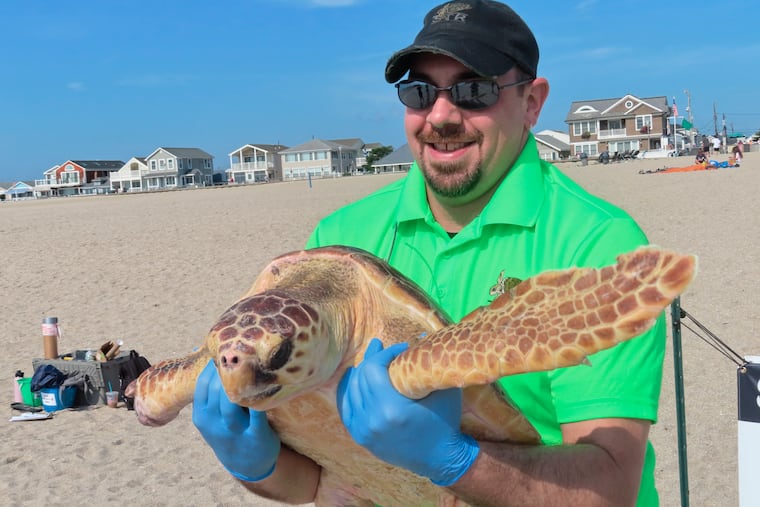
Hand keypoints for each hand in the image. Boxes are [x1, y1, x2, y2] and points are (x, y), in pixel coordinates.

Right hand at [192, 361, 280, 481]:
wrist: (247, 465)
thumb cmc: (229, 431)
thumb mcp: (211, 416)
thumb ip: (208, 389)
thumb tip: (199, 348)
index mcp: (202, 416)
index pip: (202, 384)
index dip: (214, 366)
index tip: (226, 351)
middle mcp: (214, 424)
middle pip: (216, 390)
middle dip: (228, 370)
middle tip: (241, 353)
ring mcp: (234, 431)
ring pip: (232, 402)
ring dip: (241, 382)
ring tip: (251, 365)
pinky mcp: (256, 436)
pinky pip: (257, 413)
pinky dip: (260, 398)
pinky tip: (265, 384)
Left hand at [337, 338, 478, 485]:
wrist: (440, 459)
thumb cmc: (445, 422)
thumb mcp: (442, 391)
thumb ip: (430, 364)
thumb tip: (422, 335)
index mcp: (391, 409)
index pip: (373, 369)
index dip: (384, 353)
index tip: (400, 348)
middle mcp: (372, 421)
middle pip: (360, 377)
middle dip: (372, 359)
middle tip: (383, 348)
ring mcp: (363, 431)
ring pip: (351, 390)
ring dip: (361, 372)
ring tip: (372, 360)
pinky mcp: (361, 437)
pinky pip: (347, 407)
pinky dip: (350, 390)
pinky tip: (356, 378)